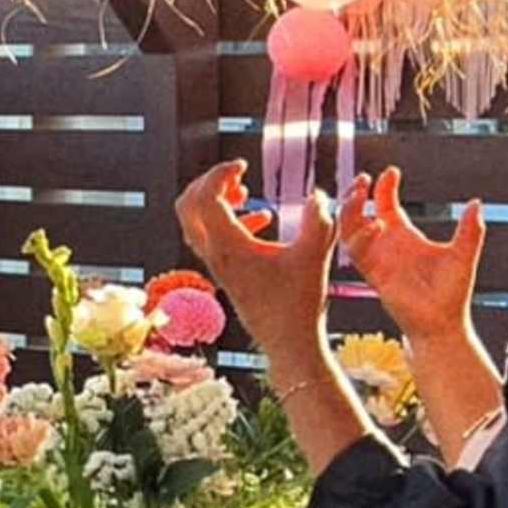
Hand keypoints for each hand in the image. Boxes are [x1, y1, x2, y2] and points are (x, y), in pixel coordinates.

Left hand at [177, 162, 337, 379]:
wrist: (289, 342)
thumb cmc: (300, 303)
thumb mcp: (315, 255)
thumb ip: (319, 220)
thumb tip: (319, 194)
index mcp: (229, 246)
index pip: (205, 198)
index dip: (219, 174)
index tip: (242, 165)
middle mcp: (215, 254)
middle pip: (188, 206)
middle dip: (208, 183)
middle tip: (236, 175)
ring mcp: (217, 265)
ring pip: (196, 223)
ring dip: (216, 201)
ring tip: (245, 193)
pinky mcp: (226, 273)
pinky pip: (213, 238)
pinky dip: (229, 221)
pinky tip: (263, 218)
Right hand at [345, 166, 485, 340]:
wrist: (442, 323)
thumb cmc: (452, 293)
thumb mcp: (462, 255)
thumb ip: (469, 230)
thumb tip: (477, 203)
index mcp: (405, 237)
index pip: (385, 204)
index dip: (384, 186)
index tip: (391, 171)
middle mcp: (386, 245)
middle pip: (359, 213)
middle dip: (356, 195)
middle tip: (362, 179)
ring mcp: (378, 259)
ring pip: (350, 230)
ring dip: (350, 212)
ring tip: (358, 195)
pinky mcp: (374, 275)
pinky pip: (357, 253)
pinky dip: (361, 238)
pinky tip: (376, 225)